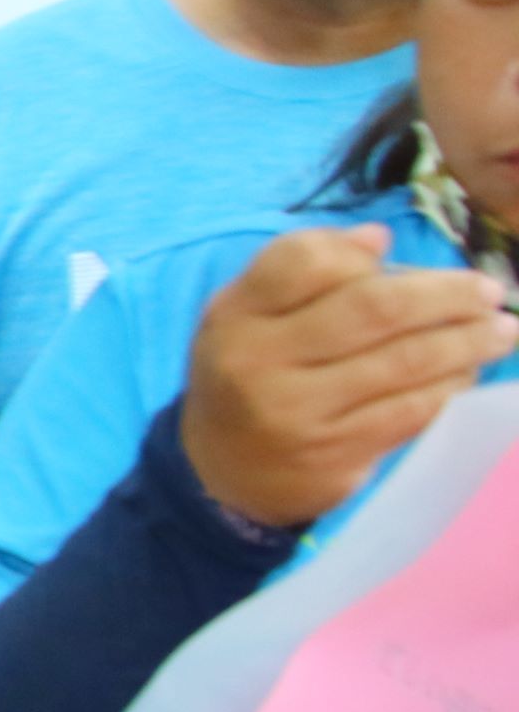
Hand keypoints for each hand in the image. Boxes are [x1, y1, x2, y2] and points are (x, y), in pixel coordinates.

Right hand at [180, 225, 518, 531]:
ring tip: (502, 330)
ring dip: (467, 342)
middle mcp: (259, 361)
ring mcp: (298, 413)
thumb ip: (301, 270)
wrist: (221, 472)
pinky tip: (469, 372)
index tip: (405, 259)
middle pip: (372, 308)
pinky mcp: (334, 455)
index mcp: (236, 315)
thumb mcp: (250, 315)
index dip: (362, 254)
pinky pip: (411, 411)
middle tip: (489, 291)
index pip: (305, 261)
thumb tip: (379, 239)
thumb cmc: (251, 374)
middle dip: (445, 295)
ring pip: (405, 362)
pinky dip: (450, 387)